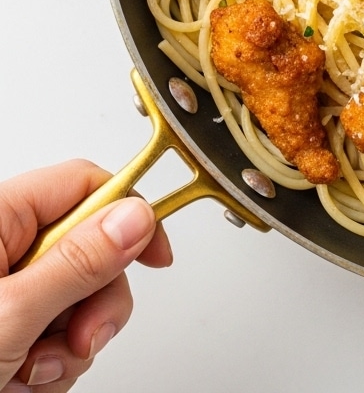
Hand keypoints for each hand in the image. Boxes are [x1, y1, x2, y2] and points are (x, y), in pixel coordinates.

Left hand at [0, 160, 171, 391]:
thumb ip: (77, 263)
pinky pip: (58, 331)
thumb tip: (135, 215)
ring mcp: (3, 290)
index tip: (155, 254)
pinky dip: (51, 363)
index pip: (84, 185)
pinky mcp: (6, 328)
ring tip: (31, 372)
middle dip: (96, 300)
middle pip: (92, 246)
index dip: (129, 213)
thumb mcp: (6, 317)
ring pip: (80, 296)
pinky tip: (21, 380)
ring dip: (70, 342)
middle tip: (80, 339)